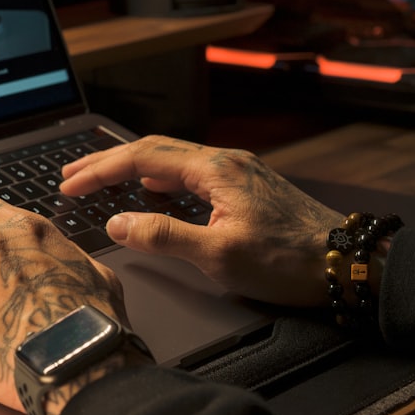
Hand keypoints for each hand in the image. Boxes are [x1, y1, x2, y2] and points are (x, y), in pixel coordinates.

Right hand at [60, 135, 342, 307]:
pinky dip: (157, 177)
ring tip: (100, 180)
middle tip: (71, 176)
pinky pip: (188, 172)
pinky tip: (151, 192)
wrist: (345, 264)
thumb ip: (163, 235)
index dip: (100, 171)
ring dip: (130, 168)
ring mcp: (236, 172)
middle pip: (152, 150)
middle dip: (107, 162)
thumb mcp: (218, 254)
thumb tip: (118, 222)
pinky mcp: (243, 187)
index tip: (69, 185)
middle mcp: (224, 161)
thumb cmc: (288, 261)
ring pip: (170, 159)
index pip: (141, 159)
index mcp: (214, 169)